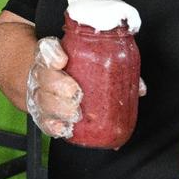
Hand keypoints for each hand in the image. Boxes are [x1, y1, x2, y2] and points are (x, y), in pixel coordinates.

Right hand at [25, 37, 146, 138]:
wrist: (43, 78)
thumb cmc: (71, 68)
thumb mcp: (87, 60)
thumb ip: (113, 69)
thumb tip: (140, 88)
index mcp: (52, 55)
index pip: (46, 49)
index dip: (52, 54)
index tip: (62, 61)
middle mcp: (41, 73)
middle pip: (44, 76)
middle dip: (58, 86)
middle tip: (76, 94)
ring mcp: (38, 93)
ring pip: (41, 99)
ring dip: (58, 108)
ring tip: (75, 115)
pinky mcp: (39, 112)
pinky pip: (42, 120)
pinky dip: (53, 126)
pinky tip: (64, 129)